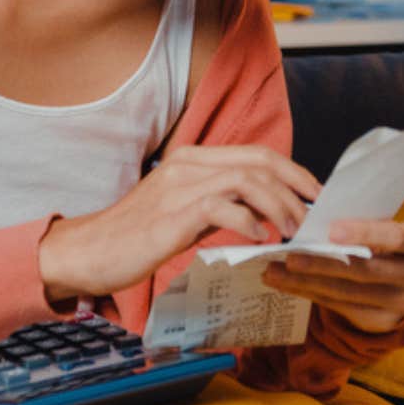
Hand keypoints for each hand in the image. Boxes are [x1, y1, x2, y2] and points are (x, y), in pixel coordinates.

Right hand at [39, 144, 321, 301]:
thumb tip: (261, 214)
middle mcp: (188, 165)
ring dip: (279, 205)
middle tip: (313, 215)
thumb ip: (218, 204)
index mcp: (191, 159)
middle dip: (295, 186)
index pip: (255, 153)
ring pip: (247, 180)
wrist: (89, 251)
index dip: (292, 170)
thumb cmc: (135, 236)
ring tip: (292, 230)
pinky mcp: (172, 215)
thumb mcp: (182, 211)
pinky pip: (222, 207)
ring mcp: (179, 187)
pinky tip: (259, 238)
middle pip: (258, 161)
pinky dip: (249, 221)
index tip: (314, 193)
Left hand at [261, 219, 403, 333]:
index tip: (331, 230)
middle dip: (323, 263)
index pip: (395, 236)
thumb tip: (311, 219)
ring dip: (306, 282)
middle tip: (289, 256)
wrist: (403, 277)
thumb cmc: (383, 239)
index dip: (364, 233)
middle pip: (366, 271)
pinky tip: (284, 283)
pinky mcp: (381, 322)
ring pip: (348, 293)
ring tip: (273, 272)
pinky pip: (339, 307)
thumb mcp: (381, 225)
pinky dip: (308, 293)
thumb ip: (357, 222)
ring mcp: (402, 304)